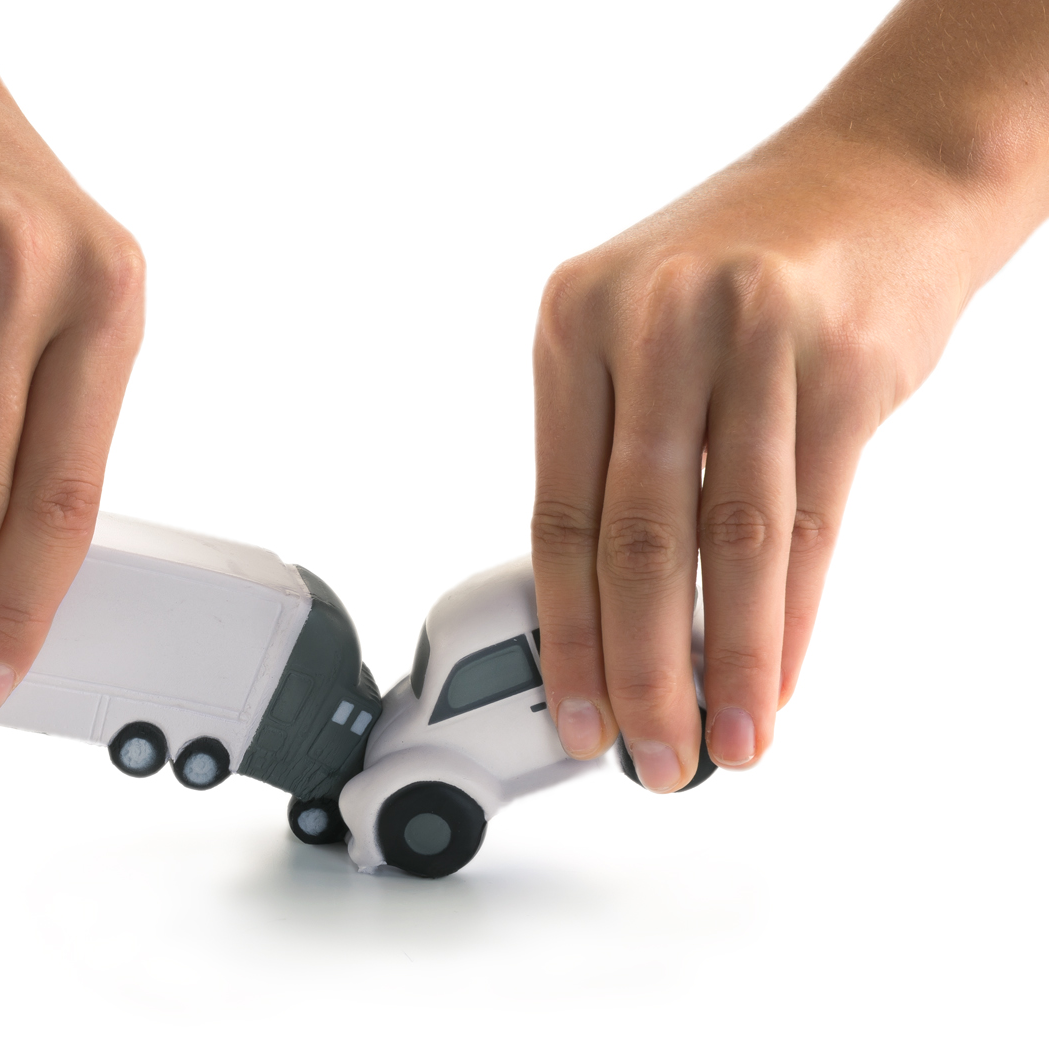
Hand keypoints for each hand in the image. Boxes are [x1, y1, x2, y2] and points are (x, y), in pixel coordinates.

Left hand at [533, 133, 984, 786]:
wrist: (882, 167)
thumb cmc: (746, 265)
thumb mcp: (641, 327)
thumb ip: (616, 449)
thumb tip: (608, 611)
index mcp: (574, 323)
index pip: (558, 510)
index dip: (567, 629)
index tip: (575, 712)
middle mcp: (653, 324)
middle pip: (636, 537)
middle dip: (641, 668)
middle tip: (651, 756)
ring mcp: (754, 337)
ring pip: (732, 540)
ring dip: (728, 662)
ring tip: (724, 743)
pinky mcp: (848, 361)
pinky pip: (816, 518)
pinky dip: (794, 613)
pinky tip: (781, 676)